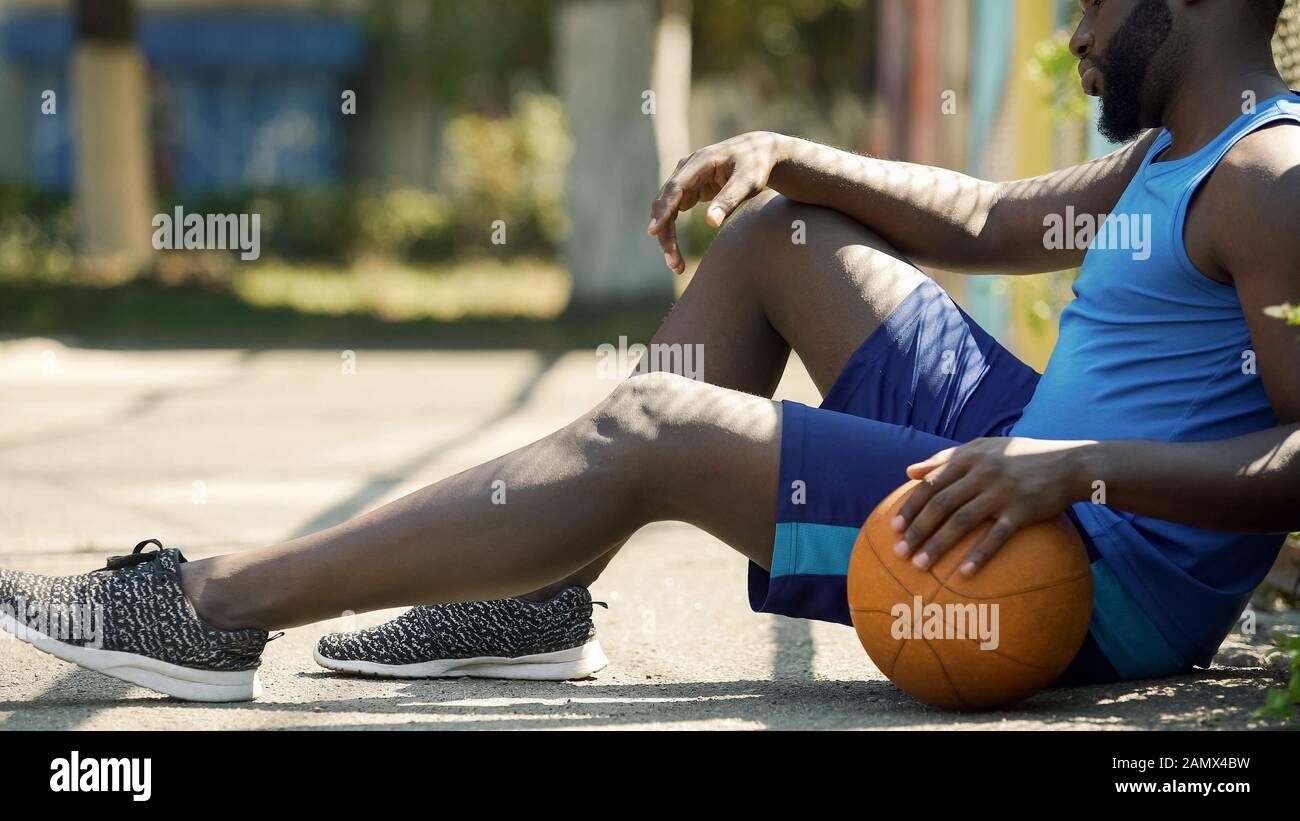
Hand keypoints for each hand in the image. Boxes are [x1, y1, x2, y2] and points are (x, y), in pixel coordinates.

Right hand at [648, 131, 784, 273]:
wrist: (758, 153)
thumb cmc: (755, 166)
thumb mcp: (749, 182)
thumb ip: (729, 200)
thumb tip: (711, 223)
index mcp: (700, 162)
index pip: (675, 188)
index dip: (664, 209)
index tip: (654, 230)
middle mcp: (686, 169)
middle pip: (665, 203)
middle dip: (665, 234)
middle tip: (674, 264)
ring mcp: (684, 179)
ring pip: (666, 210)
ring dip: (667, 237)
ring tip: (676, 265)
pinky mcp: (687, 190)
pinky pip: (672, 213)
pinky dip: (672, 232)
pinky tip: (676, 254)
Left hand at [891, 437, 1092, 575]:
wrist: (1068, 464)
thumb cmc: (1019, 457)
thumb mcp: (981, 448)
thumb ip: (945, 458)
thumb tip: (909, 471)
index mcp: (968, 458)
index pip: (931, 484)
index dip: (910, 507)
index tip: (893, 528)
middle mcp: (982, 474)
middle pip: (941, 505)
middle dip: (917, 530)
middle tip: (899, 553)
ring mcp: (1002, 492)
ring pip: (961, 521)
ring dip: (938, 545)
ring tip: (920, 566)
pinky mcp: (1022, 511)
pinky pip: (997, 536)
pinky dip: (979, 555)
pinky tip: (964, 573)